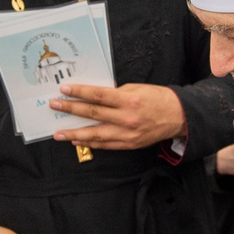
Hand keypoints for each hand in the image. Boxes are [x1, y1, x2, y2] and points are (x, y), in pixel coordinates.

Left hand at [50, 82, 186, 150]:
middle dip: (71, 110)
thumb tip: (95, 97)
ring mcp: (127, 134)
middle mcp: (126, 118)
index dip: (79, 93)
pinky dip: (91, 143)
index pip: (98, 96)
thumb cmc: (158, 99)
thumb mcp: (137, 89)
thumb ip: (116, 93)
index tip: (64, 90)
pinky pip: (105, 145)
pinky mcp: (129, 144)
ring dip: (75, 134)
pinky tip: (77, 141)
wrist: (178, 117)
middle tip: (55, 106)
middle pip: (93, 114)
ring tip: (59, 133)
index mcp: (128, 100)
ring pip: (95, 134)